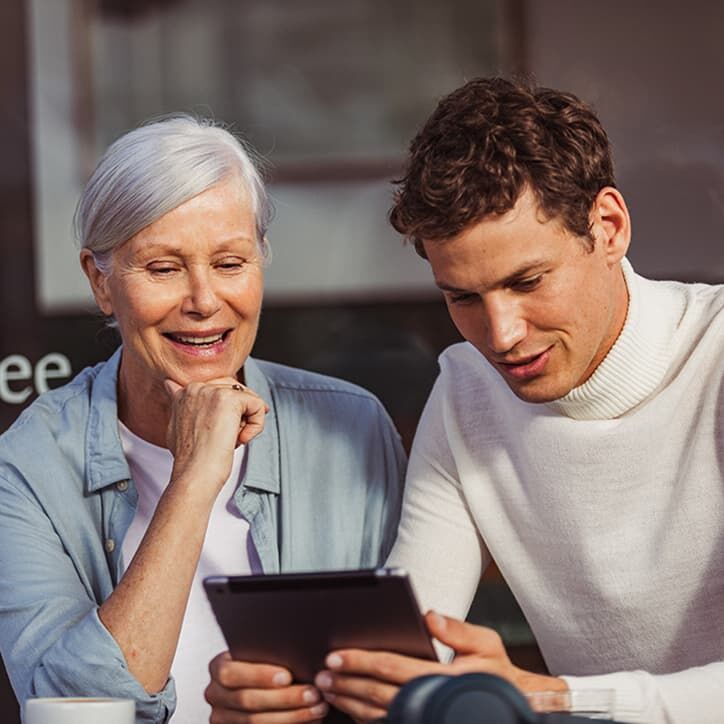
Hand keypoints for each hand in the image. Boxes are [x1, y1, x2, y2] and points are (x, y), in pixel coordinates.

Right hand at [164, 378, 267, 488]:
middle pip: (236, 391)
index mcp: (184, 392)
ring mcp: (212, 391)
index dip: (227, 412)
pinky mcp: (230, 399)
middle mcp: (196, 387)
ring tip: (231, 440)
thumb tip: (171, 386)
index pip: (219, 390)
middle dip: (238, 415)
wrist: (194, 474)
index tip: (222, 429)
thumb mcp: (176, 426)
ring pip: (248, 399)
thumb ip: (179, 405)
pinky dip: (256, 426)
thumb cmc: (189, 458)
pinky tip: (240, 440)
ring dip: (246, 423)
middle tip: (226, 439)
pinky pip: (258, 405)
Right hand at [206, 652, 327, 722]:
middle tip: (313, 694)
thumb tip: (298, 648)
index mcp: (219, 668)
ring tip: (317, 707)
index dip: (259, 675)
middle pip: (247, 700)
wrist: (262, 685)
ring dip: (292, 715)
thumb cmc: (268, 665)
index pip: (232, 673)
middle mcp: (215, 694)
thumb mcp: (262, 654)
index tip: (288, 676)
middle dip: (285, 698)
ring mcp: (222, 718)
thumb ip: (270, 651)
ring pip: (255, 722)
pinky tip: (308, 720)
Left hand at [314, 612, 566, 721]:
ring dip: (348, 700)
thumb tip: (428, 616)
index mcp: (442, 679)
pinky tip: (347, 704)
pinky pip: (385, 723)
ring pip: (376, 713)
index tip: (336, 655)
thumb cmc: (496, 673)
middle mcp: (429, 702)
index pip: (393, 668)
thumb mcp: (486, 644)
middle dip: (346, 681)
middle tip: (321, 672)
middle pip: (377, 693)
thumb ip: (457, 630)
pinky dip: (361, 715)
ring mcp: (423, 718)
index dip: (361, 661)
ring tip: (326, 687)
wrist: (514, 706)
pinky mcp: (420, 723)